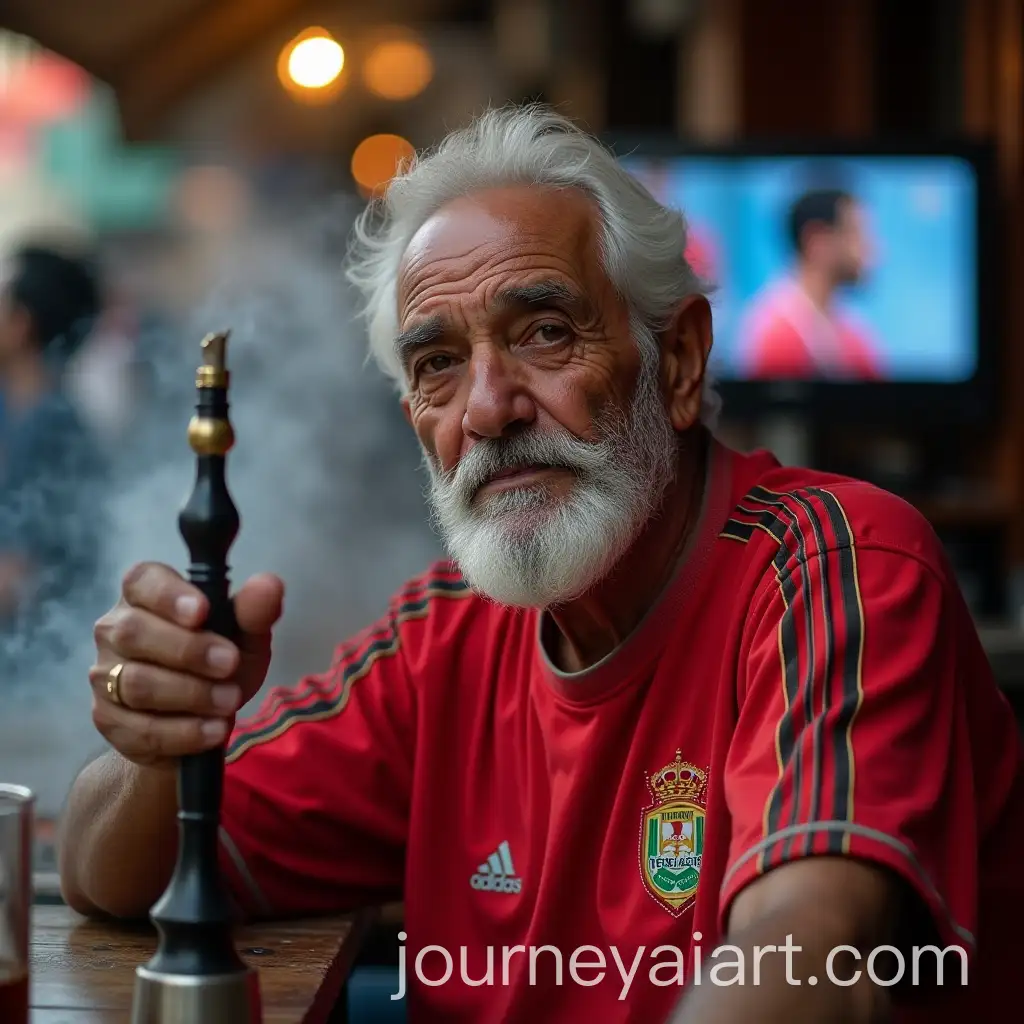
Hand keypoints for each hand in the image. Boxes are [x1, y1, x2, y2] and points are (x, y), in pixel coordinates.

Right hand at [89, 561, 284, 769]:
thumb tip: (269, 585)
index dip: (169, 595)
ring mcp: (105, 676)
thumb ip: (255, 611)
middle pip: (133, 632)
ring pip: (136, 682)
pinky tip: (214, 730)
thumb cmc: (220, 665)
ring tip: (230, 700)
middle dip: (188, 650)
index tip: (203, 612)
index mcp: (145, 596)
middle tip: (230, 664)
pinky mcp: (108, 720)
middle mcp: (115, 630)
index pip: (142, 581)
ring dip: (191, 694)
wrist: (200, 726)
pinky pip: (140, 727)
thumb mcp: (246, 638)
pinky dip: (184, 731)